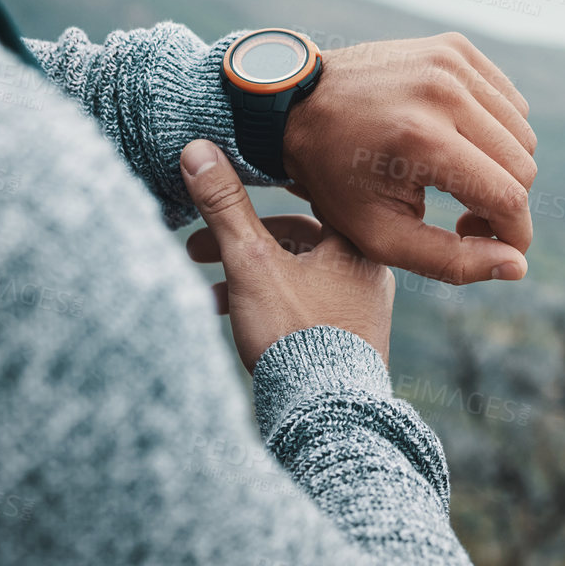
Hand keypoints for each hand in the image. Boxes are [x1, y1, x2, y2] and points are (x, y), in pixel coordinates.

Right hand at [182, 139, 394, 370]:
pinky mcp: (348, 342)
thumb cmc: (297, 335)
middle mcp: (367, 272)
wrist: (327, 416)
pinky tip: (236, 321)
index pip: (314, 194)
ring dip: (250, 277)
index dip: (273, 181)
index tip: (241, 175)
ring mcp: (361, 309)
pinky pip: (304, 307)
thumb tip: (197, 149)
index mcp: (356, 244)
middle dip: (243, 242)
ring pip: (297, 275)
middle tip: (197, 248)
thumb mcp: (252, 262)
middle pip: (297, 240)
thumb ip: (225, 206)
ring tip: (208, 292)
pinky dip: (268, 304)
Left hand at [280, 32, 536, 284]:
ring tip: (460, 182)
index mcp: (422, 140)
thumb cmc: (334, 177)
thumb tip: (518, 266)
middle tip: (466, 219)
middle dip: (506, 203)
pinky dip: (495, 130)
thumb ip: (451, 261)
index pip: (508, 196)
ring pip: (522, 131)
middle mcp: (443, 91)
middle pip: (523, 164)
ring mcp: (450, 61)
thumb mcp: (379, 235)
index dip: (513, 233)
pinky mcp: (454, 46)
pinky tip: (458, 145)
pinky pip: (508, 100)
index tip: (495, 248)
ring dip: (502, 166)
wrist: (296, 105)